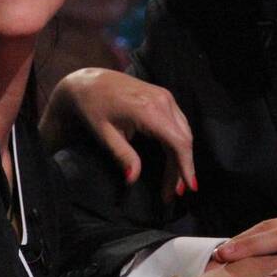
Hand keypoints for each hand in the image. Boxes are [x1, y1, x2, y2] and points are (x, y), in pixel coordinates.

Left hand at [45, 68, 194, 201]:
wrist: (88, 82)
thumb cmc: (92, 107)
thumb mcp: (104, 134)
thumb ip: (123, 156)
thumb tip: (133, 179)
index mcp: (148, 109)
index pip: (178, 142)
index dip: (186, 166)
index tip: (188, 187)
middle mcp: (163, 100)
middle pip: (183, 139)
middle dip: (182, 168)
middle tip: (173, 194)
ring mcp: (165, 96)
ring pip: (183, 132)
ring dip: (181, 158)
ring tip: (173, 183)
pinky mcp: (164, 97)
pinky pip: (178, 123)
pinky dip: (177, 143)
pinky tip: (172, 161)